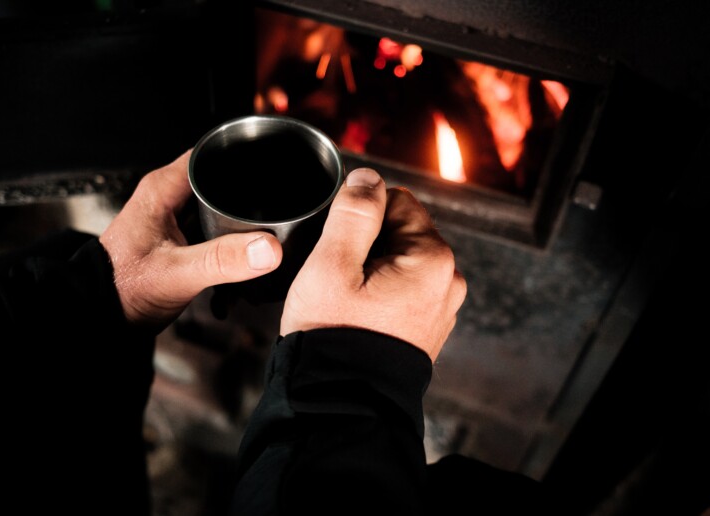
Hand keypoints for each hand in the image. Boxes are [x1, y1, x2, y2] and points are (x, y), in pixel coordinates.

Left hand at [100, 149, 282, 328]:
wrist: (102, 316)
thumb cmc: (123, 288)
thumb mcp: (179, 273)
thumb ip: (224, 260)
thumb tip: (268, 248)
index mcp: (162, 189)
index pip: (210, 153)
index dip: (243, 157)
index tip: (272, 170)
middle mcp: (167, 195)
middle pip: (219, 177)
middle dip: (247, 192)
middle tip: (274, 209)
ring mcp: (173, 215)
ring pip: (217, 202)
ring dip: (238, 216)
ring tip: (263, 230)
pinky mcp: (178, 236)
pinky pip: (212, 225)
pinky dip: (228, 235)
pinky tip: (241, 251)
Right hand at [280, 168, 465, 360]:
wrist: (341, 404)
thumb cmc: (334, 336)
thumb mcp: (332, 265)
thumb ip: (353, 213)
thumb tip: (368, 178)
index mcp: (433, 259)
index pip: (397, 201)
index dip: (360, 216)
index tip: (338, 245)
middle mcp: (449, 281)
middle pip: (402, 231)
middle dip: (368, 243)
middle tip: (339, 277)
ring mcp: (441, 308)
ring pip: (401, 262)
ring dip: (373, 269)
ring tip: (348, 299)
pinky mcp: (428, 328)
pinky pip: (404, 291)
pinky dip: (381, 293)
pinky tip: (360, 315)